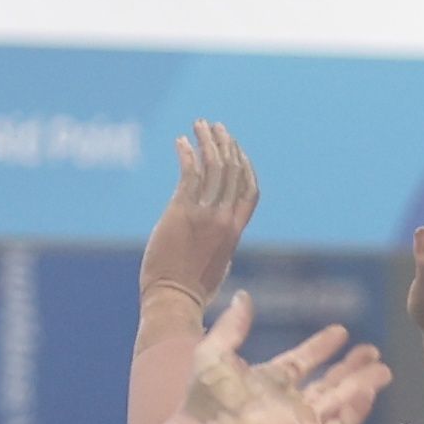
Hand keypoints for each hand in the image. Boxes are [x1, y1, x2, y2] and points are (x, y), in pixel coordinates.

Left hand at [141, 119, 257, 312]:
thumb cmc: (192, 289)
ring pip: (214, 167)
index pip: (250, 189)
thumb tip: (219, 233)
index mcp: (236, 231)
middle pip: (233, 171)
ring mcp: (204, 215)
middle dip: (226, 144)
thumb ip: (221, 241)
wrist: (174, 299)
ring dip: (208, 141)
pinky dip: (187, 154)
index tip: (235, 148)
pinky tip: (181, 142)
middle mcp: (224, 219)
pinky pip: (190, 173)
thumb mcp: (217, 263)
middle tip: (215, 126)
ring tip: (199, 124)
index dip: (245, 165)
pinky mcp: (182, 211)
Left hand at [183, 296, 390, 423]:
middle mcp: (289, 402)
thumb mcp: (216, 350)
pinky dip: (356, 412)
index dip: (322, 347)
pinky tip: (368, 391)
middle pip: (330, 383)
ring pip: (341, 402)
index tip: (341, 331)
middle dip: (353, 368)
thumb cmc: (207, 398)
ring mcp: (301, 423)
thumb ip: (233, 325)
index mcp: (270, 382)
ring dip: (362, 385)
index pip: (304, 362)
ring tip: (383, 369)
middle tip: (374, 350)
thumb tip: (244, 296)